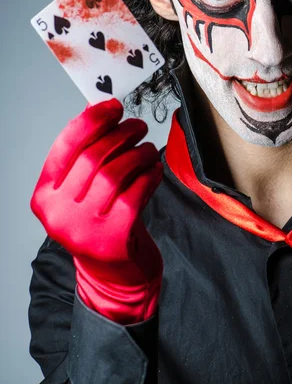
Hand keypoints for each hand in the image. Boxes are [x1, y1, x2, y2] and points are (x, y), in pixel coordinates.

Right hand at [30, 98, 163, 322]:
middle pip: (93, 157)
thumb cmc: (99, 226)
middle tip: (138, 127)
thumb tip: (98, 110)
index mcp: (45, 195)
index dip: (91, 121)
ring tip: (147, 151)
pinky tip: (154, 172)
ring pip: (114, 173)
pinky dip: (149, 177)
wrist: (112, 276)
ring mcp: (82, 229)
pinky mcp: (111, 239)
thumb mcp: (84, 192)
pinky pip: (134, 194)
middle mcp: (57, 213)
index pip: (65, 146)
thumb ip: (86, 155)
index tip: (113, 107)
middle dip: (120, 134)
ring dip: (137, 154)